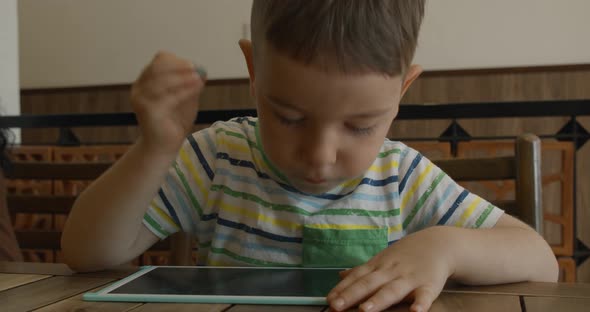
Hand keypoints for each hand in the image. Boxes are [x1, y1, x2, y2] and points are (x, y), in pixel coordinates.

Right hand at [131, 51, 205, 154]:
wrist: (163, 147)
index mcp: (145, 82)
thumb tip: (202, 71)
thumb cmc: (174, 122)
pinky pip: (169, 97)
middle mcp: (139, 88)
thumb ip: (190, 86)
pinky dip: (185, 91)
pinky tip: (197, 88)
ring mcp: (141, 99)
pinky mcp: (148, 111)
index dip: (176, 61)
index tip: (193, 66)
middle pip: (158, 67)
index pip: (159, 61)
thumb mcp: (184, 99)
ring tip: (198, 79)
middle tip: (196, 70)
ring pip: (162, 81)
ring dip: (183, 78)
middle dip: (179, 67)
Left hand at [326, 227, 454, 311]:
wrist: (438, 243)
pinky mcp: (429, 285)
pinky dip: (420, 303)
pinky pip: (425, 296)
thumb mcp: (382, 259)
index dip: (342, 289)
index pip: (356, 277)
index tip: (329, 300)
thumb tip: (340, 276)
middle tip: (336, 306)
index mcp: (378, 266)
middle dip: (351, 295)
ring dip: (378, 300)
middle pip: (369, 284)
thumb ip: (362, 270)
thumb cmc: (406, 255)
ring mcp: (409, 278)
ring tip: (364, 310)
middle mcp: (390, 271)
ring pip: (392, 290)